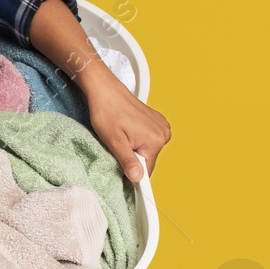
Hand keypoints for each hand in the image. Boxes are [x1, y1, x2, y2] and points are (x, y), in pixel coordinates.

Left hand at [82, 67, 169, 183]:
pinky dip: (138, 139)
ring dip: (135, 147)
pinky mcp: (157, 122)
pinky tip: (128, 129)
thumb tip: (137, 177)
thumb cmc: (107, 112)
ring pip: (148, 151)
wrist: (106, 91)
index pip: (147, 171)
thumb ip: (128, 161)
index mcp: (155, 140)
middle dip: (132, 157)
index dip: (132, 171)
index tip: (121, 167)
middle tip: (119, 143)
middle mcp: (163, 133)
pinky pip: (149, 140)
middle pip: (147, 160)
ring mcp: (161, 126)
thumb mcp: (114, 141)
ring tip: (123, 134)